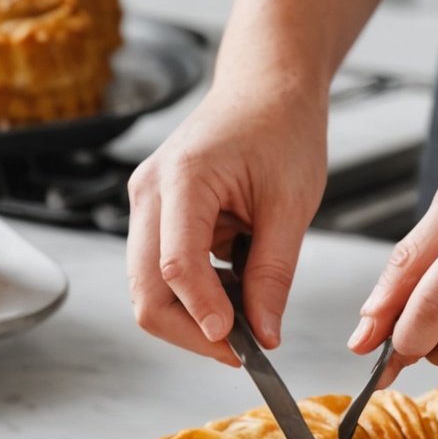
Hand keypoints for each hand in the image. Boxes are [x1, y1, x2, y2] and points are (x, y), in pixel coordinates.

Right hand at [127, 81, 327, 362]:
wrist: (266, 87)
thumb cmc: (281, 128)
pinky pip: (163, 272)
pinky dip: (197, 292)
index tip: (241, 347)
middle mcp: (149, 191)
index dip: (204, 315)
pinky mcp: (155, 214)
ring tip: (248, 307)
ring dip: (195, 313)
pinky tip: (235, 282)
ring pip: (150, 288)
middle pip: (146, 290)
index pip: (176, 266)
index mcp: (183, 178)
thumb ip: (273, 274)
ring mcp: (146, 203)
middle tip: (244, 351)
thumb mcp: (292, 205)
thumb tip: (264, 335)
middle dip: (192, 330)